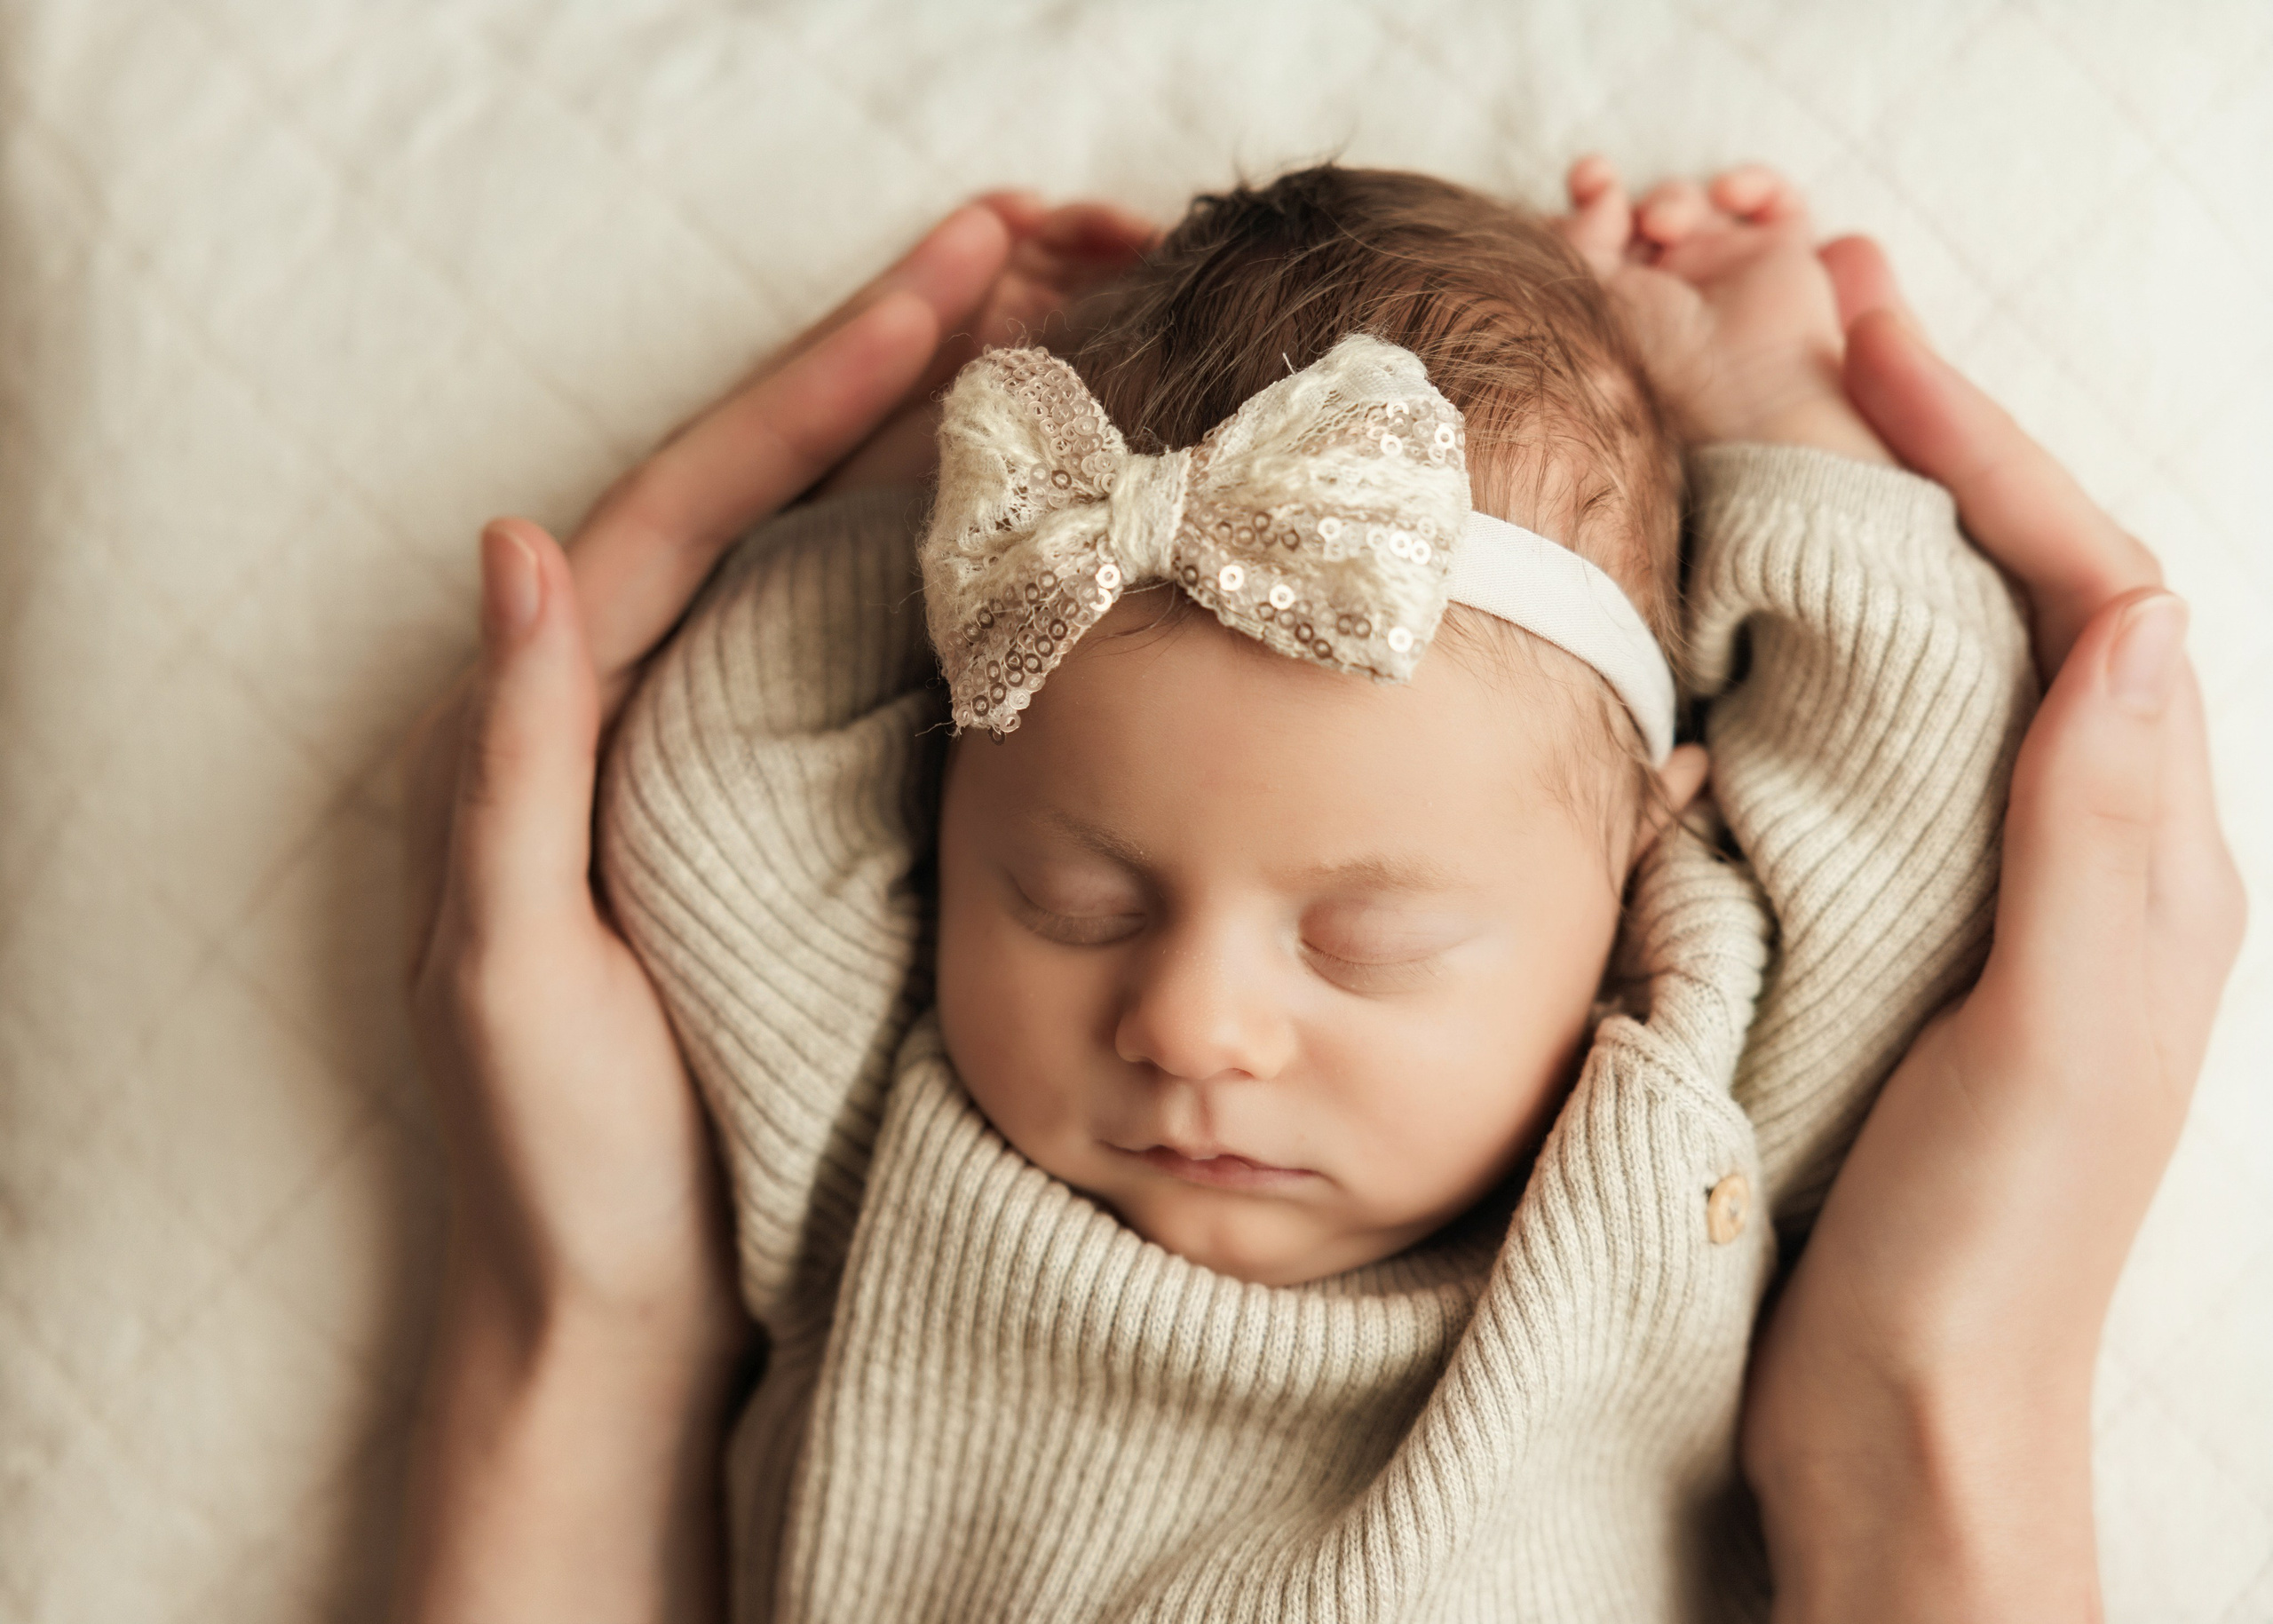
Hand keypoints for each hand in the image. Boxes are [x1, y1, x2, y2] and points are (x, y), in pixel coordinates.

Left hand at [388, 195, 1151, 1623]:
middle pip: (764, 490)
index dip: (813, 383)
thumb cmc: (553, 1160)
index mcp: (555, 723)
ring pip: (822, 557)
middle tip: (1024, 253)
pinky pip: (860, 657)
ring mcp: (721, 762)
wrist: (621, 1315)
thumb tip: (512, 541)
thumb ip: (510, 758)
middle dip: (886, 365)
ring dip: (924, 443)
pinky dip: (939, 569)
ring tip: (1042, 343)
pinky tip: (1021, 527)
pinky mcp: (791, 823)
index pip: (687, 501)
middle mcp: (635, 715)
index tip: (940, 282)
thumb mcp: (507, 960)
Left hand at [1553, 157, 1893, 464]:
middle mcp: (1669, 291)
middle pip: (1634, 218)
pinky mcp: (1783, 256)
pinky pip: (1774, 200)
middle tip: (1599, 181)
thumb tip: (1602, 192)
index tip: (1583, 182)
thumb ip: (1577, 239)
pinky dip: (1754, 182)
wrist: (1747, 395)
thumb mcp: (1593, 300)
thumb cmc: (1662, 362)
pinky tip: (1729, 194)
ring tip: (1664, 223)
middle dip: (1615, 193)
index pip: (1593, 248)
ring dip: (1673, 196)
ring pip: (1693, 202)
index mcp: (1620, 309)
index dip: (1583, 206)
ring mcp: (1726, 272)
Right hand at [1737, 243, 2246, 1620]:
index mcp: (2139, 857)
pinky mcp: (1886, 932)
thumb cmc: (1979, 1251)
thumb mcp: (2063, 1039)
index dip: (1989, 444)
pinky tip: (1739, 610)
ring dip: (1877, 521)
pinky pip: (1865, 743)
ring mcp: (1977, 889)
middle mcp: (2073, 850)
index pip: (2090, 588)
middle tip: (1827, 313)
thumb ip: (2107, 837)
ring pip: (1939, 653)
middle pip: (2021, 589)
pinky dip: (1812, 642)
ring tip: (1784, 411)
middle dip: (1936, 439)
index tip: (1875, 335)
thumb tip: (2132, 614)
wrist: (1895, 1415)